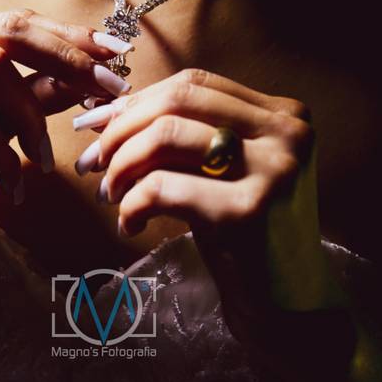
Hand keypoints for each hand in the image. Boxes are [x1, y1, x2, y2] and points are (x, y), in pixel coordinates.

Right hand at [0, 9, 132, 261]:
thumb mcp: (3, 124)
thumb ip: (38, 93)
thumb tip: (92, 72)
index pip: (14, 22)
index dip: (69, 36)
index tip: (117, 55)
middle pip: (6, 33)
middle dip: (67, 61)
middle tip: (110, 92)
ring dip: (34, 121)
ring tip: (45, 161)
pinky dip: (6, 162)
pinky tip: (15, 189)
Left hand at [72, 68, 334, 310]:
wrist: (284, 298)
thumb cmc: (244, 230)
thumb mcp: (220, 171)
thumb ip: (182, 136)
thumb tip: (107, 113)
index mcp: (283, 114)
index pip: (194, 83)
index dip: (140, 100)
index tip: (103, 124)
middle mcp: (287, 133)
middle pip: (178, 100)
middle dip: (122, 128)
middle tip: (95, 160)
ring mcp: (272, 170)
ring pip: (166, 135)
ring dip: (121, 164)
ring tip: (109, 193)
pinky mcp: (247, 211)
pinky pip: (162, 187)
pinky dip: (132, 204)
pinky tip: (130, 224)